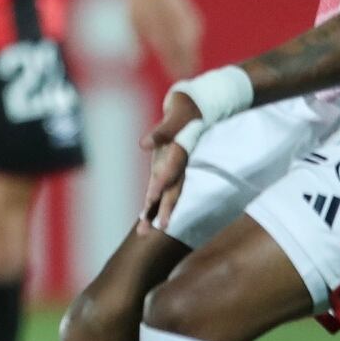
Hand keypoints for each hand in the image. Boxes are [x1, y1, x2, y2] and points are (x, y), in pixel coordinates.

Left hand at [126, 0, 203, 77]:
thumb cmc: (138, 0)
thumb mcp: (132, 22)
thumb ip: (135, 44)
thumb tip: (134, 64)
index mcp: (155, 27)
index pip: (168, 52)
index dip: (173, 66)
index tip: (175, 78)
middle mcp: (171, 24)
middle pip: (183, 50)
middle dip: (185, 64)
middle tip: (185, 76)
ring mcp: (182, 18)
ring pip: (190, 42)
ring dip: (190, 54)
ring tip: (190, 67)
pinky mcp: (188, 12)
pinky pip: (193, 31)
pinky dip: (192, 41)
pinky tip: (191, 48)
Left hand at [140, 88, 201, 227]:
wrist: (196, 107)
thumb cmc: (185, 109)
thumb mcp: (175, 116)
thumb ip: (162, 132)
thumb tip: (143, 144)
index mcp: (181, 151)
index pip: (172, 170)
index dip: (162, 183)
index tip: (152, 197)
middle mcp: (178, 164)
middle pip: (172, 189)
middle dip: (164, 209)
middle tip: (156, 228)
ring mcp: (174, 168)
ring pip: (167, 194)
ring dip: (155, 212)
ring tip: (143, 233)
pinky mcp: (168, 169)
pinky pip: (162, 189)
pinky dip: (153, 203)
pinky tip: (144, 219)